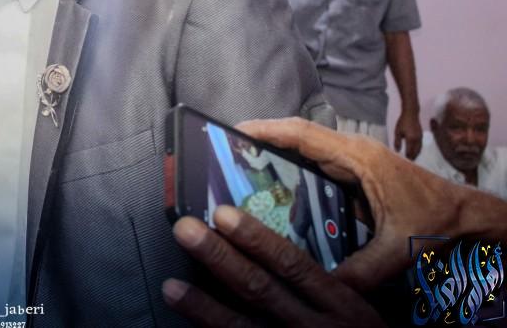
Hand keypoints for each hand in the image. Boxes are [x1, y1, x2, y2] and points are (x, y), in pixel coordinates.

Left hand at [163, 206, 385, 326]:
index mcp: (342, 305)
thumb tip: (267, 248)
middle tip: (185, 230)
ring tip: (171, 286)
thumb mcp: (359, 312)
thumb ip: (320, 286)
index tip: (223, 214)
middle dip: (219, 258)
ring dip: (203, 307)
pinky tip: (188, 325)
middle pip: (260, 290)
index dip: (255, 239)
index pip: (292, 265)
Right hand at [236, 117, 462, 290]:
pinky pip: (313, 164)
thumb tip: (327, 289)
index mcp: (359, 157)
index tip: (236, 129)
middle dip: (261, 138)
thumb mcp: (400, 246)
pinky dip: (290, 168)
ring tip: (239, 166)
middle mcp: (351, 152)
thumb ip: (364, 268)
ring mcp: (351, 160)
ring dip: (274, 153)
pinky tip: (272, 187)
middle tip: (225, 149)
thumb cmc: (436, 219)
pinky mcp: (353, 172)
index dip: (268, 130)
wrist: (464, 214)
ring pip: (303, 148)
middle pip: (296, 136)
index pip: (303, 134)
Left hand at [393, 111, 421, 158]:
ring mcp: (420, 138)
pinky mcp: (421, 136)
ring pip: (419, 149)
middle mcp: (417, 140)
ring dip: (416, 154)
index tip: (404, 162)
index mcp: (411, 139)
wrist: (411, 114)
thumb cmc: (402, 122)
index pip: (409, 152)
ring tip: (411, 159)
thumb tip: (397, 151)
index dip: (407, 158)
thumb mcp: (397, 132)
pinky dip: (418, 150)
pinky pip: (420, 146)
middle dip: (412, 158)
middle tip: (408, 163)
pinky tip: (414, 151)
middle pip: (416, 152)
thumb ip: (397, 142)